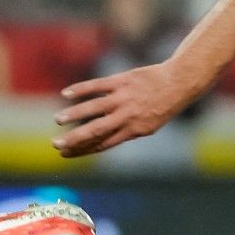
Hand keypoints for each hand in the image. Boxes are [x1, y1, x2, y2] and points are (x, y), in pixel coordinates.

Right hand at [53, 62, 201, 156]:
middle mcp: (127, 116)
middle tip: (56, 144)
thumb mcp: (148, 126)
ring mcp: (123, 98)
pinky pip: (98, 85)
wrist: (178, 83)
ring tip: (58, 119)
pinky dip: (81, 89)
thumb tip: (100, 139)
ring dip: (74, 114)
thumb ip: (125, 132)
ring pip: (94, 107)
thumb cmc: (161, 107)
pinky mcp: (122, 81)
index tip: (65, 154)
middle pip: (96, 130)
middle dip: (74, 139)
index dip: (82, 150)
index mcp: (133, 131)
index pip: (102, 144)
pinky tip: (66, 94)